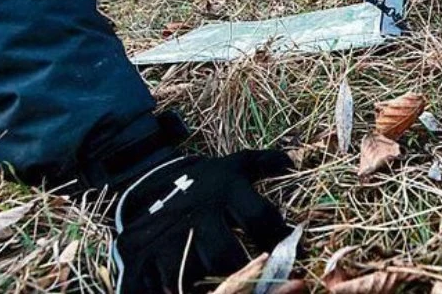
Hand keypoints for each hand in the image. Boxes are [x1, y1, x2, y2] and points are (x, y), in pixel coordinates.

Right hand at [113, 150, 292, 292]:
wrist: (147, 184)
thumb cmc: (203, 182)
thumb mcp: (232, 166)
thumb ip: (263, 163)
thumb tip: (290, 161)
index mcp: (223, 190)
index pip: (259, 217)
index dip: (279, 237)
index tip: (298, 254)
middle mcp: (196, 212)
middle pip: (224, 254)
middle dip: (242, 270)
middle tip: (256, 276)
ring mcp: (167, 236)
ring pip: (192, 274)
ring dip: (210, 284)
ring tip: (227, 285)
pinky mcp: (143, 255)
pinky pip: (161, 285)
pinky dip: (178, 289)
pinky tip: (193, 288)